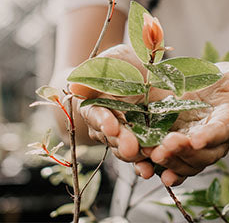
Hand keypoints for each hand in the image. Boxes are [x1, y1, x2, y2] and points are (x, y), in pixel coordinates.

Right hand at [68, 44, 168, 162]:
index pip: (96, 115)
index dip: (102, 121)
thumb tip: (75, 86)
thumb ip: (97, 71)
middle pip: (111, 137)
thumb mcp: (114, 59)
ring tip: (146, 155)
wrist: (148, 72)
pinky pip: (145, 157)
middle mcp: (109, 126)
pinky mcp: (146, 143)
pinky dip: (148, 164)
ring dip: (134, 156)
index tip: (110, 125)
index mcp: (96, 105)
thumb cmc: (126, 63)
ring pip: (126, 151)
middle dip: (120, 142)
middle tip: (130, 146)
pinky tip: (153, 168)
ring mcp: (128, 136)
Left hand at [135, 62, 228, 185]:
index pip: (221, 132)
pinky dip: (163, 168)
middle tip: (165, 146)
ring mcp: (198, 146)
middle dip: (183, 152)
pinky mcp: (182, 144)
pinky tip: (147, 169)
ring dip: (169, 161)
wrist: (227, 92)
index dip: (209, 137)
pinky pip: (174, 162)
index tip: (196, 139)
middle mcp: (215, 141)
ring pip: (186, 162)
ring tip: (153, 155)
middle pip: (201, 154)